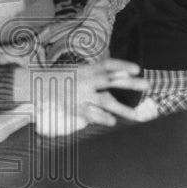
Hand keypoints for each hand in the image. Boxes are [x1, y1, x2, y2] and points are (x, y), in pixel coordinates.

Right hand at [32, 58, 148, 136]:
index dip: (123, 65)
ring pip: (106, 102)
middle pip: (111, 81)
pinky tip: (112, 122)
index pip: (108, 65)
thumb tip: (122, 75)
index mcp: (87, 69)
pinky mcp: (76, 108)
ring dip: (122, 109)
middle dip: (130, 83)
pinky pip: (92, 114)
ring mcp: (82, 94)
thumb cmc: (65, 78)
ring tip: (137, 116)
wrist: (39, 85)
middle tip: (148, 84)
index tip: (138, 69)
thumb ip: (99, 73)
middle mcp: (86, 80)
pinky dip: (102, 118)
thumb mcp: (80, 70)